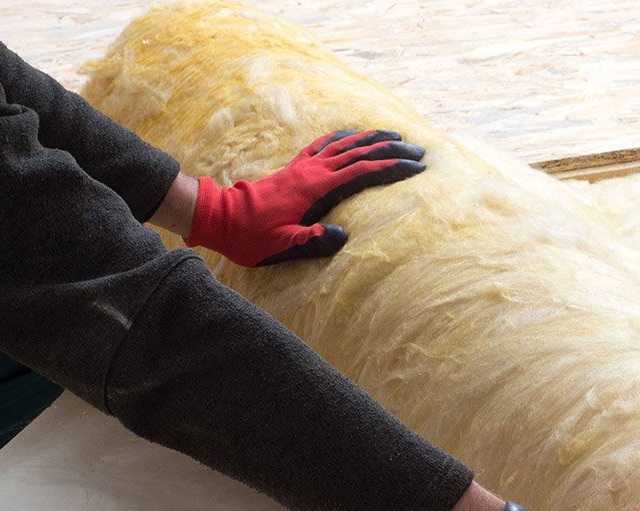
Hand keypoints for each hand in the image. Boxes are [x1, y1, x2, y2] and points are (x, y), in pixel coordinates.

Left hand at [186, 129, 425, 267]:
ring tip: (395, 134)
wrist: (220, 218)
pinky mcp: (295, 168)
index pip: (363, 173)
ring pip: (344, 144)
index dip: (392, 168)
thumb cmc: (252, 237)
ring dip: (371, 138)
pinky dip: (342, 138)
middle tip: (419, 150)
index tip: (417, 168)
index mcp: (316, 190)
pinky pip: (323, 145)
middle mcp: (313, 172)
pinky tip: (352, 135)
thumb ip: (312, 241)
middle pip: (359, 153)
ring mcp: (303, 167)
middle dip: (391, 149)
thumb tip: (342, 237)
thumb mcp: (282, 246)